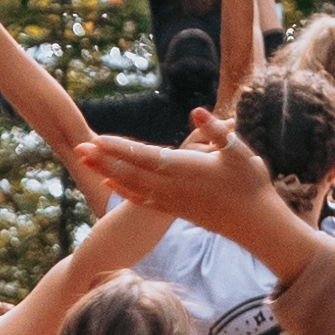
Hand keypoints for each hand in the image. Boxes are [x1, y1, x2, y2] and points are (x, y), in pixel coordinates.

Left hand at [68, 116, 304, 274]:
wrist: (256, 223)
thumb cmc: (251, 184)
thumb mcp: (239, 151)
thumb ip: (216, 131)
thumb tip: (196, 111)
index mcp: (185, 169)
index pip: (144, 156)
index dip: (119, 148)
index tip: (97, 139)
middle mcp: (173, 186)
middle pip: (130, 171)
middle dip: (103, 158)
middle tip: (78, 148)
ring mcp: (172, 200)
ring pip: (132, 185)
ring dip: (108, 171)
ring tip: (86, 160)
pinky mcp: (175, 209)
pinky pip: (142, 198)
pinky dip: (124, 189)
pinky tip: (110, 182)